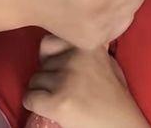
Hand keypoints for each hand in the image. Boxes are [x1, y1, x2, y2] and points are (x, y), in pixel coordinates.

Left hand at [23, 35, 148, 127]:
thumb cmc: (113, 93)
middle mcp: (75, 58)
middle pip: (41, 64)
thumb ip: (87, 46)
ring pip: (34, 80)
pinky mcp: (58, 102)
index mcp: (86, 45)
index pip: (48, 41)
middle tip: (62, 87)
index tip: (58, 66)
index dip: (50, 56)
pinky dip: (33, 104)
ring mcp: (66, 80)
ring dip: (41, 90)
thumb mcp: (105, 59)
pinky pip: (30, 98)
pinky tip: (46, 108)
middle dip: (47, 76)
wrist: (120, 122)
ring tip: (56, 98)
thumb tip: (70, 31)